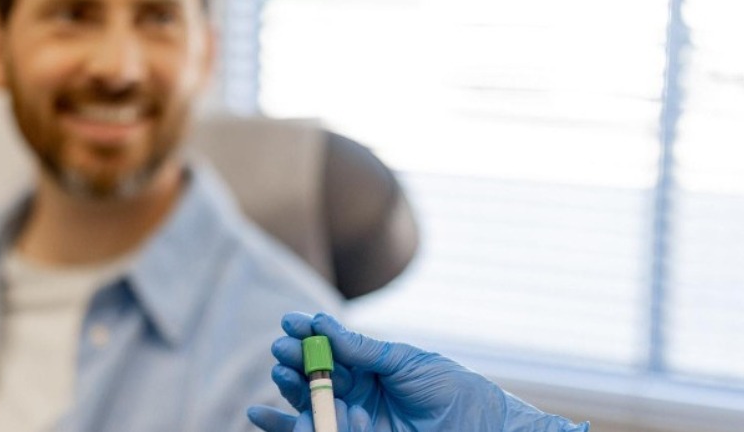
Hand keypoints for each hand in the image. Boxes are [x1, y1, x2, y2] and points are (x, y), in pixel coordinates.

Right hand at [244, 313, 587, 431]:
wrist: (484, 431)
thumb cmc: (455, 391)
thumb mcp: (409, 361)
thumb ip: (365, 349)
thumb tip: (323, 325)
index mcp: (371, 367)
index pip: (331, 348)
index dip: (309, 334)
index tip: (290, 322)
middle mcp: (357, 392)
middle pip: (314, 374)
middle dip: (295, 359)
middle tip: (283, 349)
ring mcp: (353, 418)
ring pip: (309, 403)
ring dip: (290, 388)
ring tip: (281, 373)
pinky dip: (283, 425)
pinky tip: (259, 415)